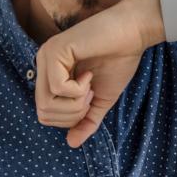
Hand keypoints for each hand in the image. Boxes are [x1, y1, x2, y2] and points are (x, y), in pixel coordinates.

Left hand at [34, 0, 149, 148]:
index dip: (71, 117)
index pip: (45, 114)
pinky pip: (58, 87)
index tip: (90, 97)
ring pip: (46, 103)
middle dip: (73, 113)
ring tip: (90, 85)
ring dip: (76, 102)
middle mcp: (42, 64)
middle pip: (43, 112)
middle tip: (91, 94)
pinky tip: (89, 74)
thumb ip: (87, 119)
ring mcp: (46, 56)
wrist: (134, 32)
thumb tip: (72, 144)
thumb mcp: (102, 97)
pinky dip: (77, 89)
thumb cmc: (120, 59)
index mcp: (50, 74)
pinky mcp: (55, 50)